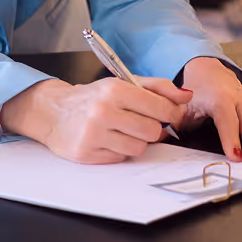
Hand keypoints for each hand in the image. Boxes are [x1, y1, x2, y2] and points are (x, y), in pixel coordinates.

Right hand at [0, 76, 190, 163]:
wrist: (54, 112)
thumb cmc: (93, 98)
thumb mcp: (122, 84)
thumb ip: (157, 87)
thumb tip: (187, 96)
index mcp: (114, 90)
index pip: (159, 107)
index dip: (172, 113)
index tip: (172, 114)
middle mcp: (103, 111)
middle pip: (152, 131)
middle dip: (153, 128)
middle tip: (142, 122)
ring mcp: (94, 135)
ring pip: (138, 148)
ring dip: (136, 141)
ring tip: (122, 131)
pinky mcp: (87, 154)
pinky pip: (121, 158)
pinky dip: (120, 150)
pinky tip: (109, 140)